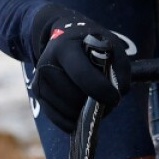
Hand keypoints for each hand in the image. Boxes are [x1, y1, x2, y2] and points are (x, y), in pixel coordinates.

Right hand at [29, 4, 131, 131]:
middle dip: (94, 104)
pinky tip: (82, 114)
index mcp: (65, 48)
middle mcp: (47, 64)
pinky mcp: (38, 92)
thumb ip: (120, 68)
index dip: (101, 90)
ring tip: (96, 103)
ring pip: (66, 110)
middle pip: (74, 97)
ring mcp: (39, 79)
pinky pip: (57, 118)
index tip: (115, 98)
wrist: (65, 37)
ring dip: (84, 113)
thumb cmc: (92, 43)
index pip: (82, 75)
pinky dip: (72, 121)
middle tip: (109, 102)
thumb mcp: (111, 45)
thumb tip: (117, 94)